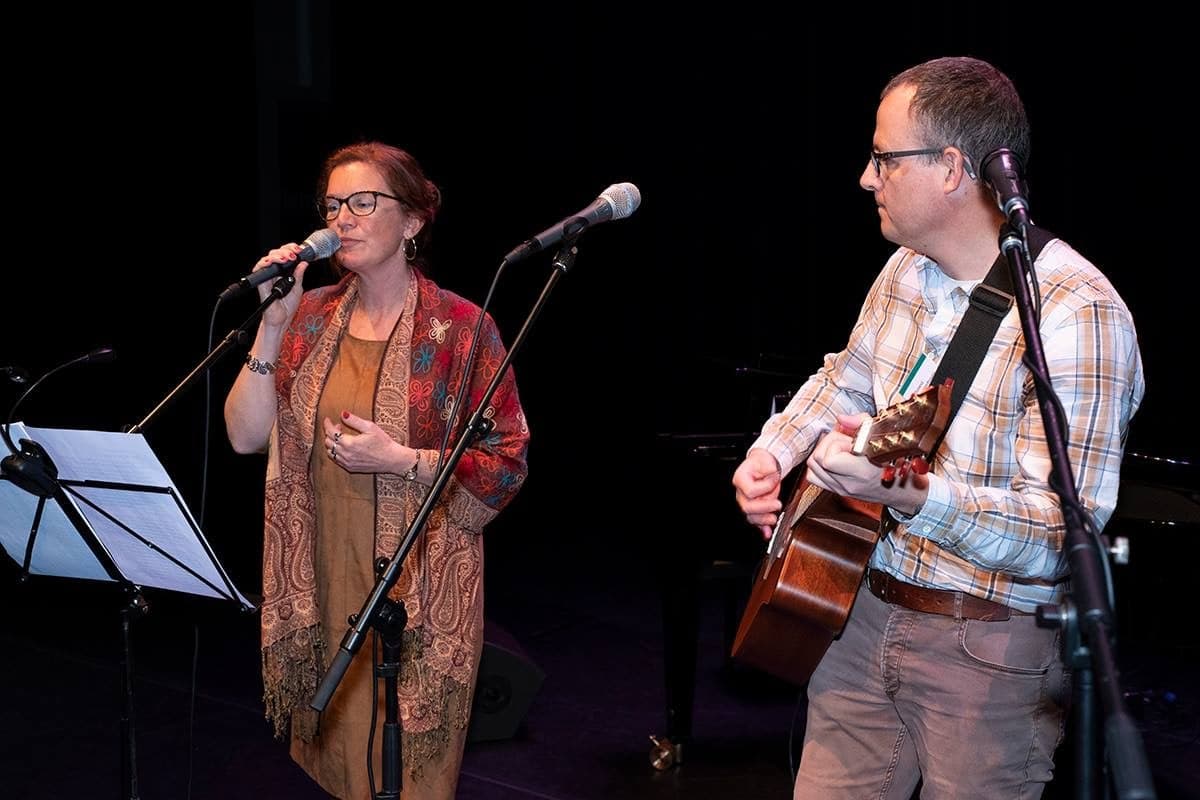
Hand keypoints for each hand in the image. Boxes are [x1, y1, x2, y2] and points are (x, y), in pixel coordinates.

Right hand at [254, 244, 309, 328]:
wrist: (281, 320)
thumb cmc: (287, 307)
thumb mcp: (298, 288)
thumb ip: (299, 275)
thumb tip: (304, 263)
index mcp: (284, 273)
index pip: (285, 256)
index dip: (290, 250)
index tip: (299, 250)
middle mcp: (275, 273)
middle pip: (276, 254)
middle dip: (285, 250)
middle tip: (294, 254)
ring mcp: (268, 277)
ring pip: (268, 258)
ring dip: (277, 255)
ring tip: (287, 258)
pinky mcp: (261, 283)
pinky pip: (259, 269)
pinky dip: (264, 263)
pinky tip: (273, 262)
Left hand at [322, 412, 414, 474]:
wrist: (391, 459)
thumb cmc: (383, 442)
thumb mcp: (370, 427)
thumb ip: (354, 420)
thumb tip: (342, 413)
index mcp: (349, 443)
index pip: (331, 432)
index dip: (327, 424)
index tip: (327, 419)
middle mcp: (345, 454)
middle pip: (328, 442)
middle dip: (330, 432)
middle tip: (339, 426)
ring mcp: (347, 462)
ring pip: (330, 452)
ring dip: (332, 443)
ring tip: (341, 437)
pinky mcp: (350, 468)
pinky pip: (336, 460)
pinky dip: (335, 452)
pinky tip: (344, 447)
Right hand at [732, 448, 783, 539]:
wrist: (763, 467)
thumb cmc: (762, 464)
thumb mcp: (766, 461)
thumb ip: (769, 468)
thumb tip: (773, 473)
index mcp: (740, 479)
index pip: (750, 490)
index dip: (764, 488)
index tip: (774, 481)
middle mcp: (740, 493)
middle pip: (747, 507)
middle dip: (764, 508)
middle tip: (777, 504)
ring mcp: (746, 502)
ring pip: (750, 516)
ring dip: (763, 520)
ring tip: (773, 519)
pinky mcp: (753, 509)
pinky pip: (755, 521)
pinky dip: (762, 529)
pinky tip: (767, 533)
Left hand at [805, 413, 928, 511]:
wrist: (906, 490)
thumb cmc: (899, 464)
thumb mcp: (887, 437)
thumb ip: (862, 423)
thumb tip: (842, 418)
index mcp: (862, 472)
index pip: (829, 459)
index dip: (836, 442)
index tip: (851, 439)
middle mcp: (849, 484)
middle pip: (817, 459)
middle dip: (828, 443)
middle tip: (845, 440)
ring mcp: (842, 489)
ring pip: (813, 468)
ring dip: (823, 452)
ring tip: (840, 448)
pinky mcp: (838, 491)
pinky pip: (815, 477)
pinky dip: (820, 464)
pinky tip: (835, 457)